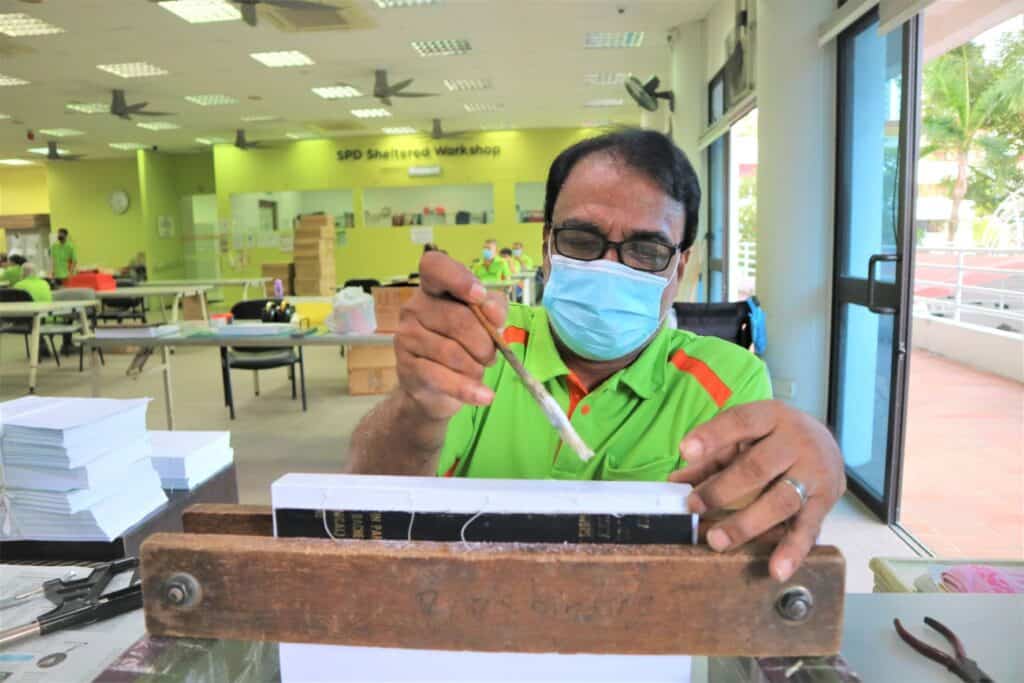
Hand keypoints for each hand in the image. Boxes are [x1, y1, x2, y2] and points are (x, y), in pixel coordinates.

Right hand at [395, 252, 507, 419]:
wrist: (435, 387)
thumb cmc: (462, 345)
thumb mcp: (483, 321)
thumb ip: (494, 308)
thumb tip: (493, 313)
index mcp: (433, 288)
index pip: (435, 266)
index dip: (458, 278)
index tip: (478, 296)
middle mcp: (414, 307)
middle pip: (458, 319)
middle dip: (484, 342)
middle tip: (490, 355)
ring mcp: (406, 337)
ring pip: (453, 352)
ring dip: (476, 367)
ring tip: (478, 370)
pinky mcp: (406, 367)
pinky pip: (443, 378)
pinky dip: (468, 389)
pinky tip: (484, 396)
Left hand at [668, 400, 845, 581]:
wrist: (828, 445)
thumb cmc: (773, 440)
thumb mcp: (745, 437)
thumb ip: (712, 456)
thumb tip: (675, 482)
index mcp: (772, 417)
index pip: (740, 421)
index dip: (712, 435)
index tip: (685, 450)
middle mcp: (796, 442)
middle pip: (757, 467)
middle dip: (722, 489)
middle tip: (693, 506)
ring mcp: (814, 473)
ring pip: (780, 500)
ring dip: (746, 523)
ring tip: (717, 540)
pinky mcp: (824, 502)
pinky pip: (807, 528)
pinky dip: (791, 551)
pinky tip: (775, 570)